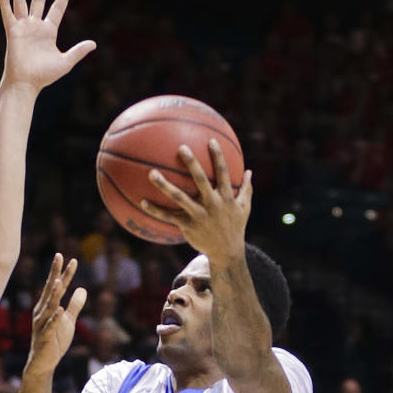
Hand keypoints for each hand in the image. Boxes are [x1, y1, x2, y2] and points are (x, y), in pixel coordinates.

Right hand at [0, 0, 95, 93]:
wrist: (27, 83)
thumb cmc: (44, 75)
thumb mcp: (65, 62)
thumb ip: (78, 51)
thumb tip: (94, 44)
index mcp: (49, 31)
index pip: (56, 9)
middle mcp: (36, 26)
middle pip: (39, 1)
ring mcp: (23, 28)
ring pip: (21, 3)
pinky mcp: (12, 32)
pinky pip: (8, 14)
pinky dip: (5, 3)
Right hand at [28, 253, 86, 372]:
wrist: (43, 362)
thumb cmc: (54, 340)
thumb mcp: (69, 321)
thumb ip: (75, 305)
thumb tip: (82, 289)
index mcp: (48, 306)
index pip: (58, 287)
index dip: (64, 273)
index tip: (72, 259)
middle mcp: (42, 311)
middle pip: (50, 290)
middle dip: (55, 274)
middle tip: (59, 257)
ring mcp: (42, 324)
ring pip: (49, 306)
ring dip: (53, 294)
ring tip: (58, 282)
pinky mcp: (44, 337)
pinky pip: (49, 326)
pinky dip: (54, 318)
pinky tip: (60, 310)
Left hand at [141, 140, 252, 268]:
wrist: (227, 252)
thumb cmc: (235, 227)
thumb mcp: (245, 208)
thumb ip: (246, 188)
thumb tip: (250, 171)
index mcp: (225, 197)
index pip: (222, 172)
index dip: (217, 156)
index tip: (211, 140)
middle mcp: (212, 204)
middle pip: (200, 180)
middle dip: (192, 163)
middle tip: (181, 148)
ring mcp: (199, 215)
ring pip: (179, 197)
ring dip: (164, 185)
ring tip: (151, 173)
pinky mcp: (188, 226)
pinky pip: (168, 217)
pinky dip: (155, 210)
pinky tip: (142, 201)